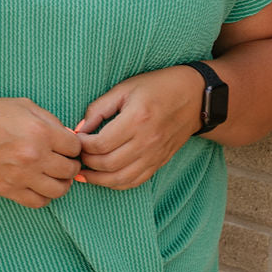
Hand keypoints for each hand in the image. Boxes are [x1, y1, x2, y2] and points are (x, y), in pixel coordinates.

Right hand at [0, 98, 81, 207]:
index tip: (67, 146)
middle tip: (62, 161)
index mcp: (40, 131)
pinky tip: (39, 185)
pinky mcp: (8, 190)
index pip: (76, 147)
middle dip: (70, 164)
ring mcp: (21, 176)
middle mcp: (34, 156)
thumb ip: (50, 121)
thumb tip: (69, 138)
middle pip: (70, 169)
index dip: (74, 146)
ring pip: (59, 190)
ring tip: (54, 175)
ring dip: (61, 183)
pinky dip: (44, 196)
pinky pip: (39, 202)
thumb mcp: (23, 106)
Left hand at [74, 68, 203, 189]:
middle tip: (77, 155)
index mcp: (137, 119)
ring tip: (83, 173)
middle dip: (86, 162)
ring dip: (97, 179)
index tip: (75, 139)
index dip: (82, 145)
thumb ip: (98, 109)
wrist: (195, 97)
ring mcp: (155, 154)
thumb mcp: (124, 88)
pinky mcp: (159, 162)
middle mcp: (147, 141)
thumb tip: (77, 130)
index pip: (101, 144)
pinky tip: (104, 178)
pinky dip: (116, 183)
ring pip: (120, 179)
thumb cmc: (157, 87)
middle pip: (108, 164)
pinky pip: (135, 181)